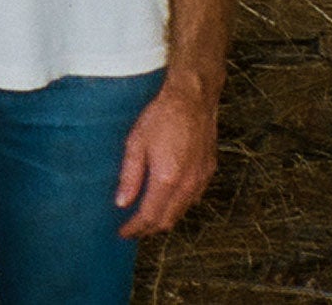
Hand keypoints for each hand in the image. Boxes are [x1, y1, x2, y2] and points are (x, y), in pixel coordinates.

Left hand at [115, 73, 219, 235]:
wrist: (193, 98)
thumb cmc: (161, 116)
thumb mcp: (136, 143)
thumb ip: (129, 176)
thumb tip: (122, 203)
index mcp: (167, 179)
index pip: (150, 217)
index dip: (135, 229)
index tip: (122, 233)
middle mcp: (188, 185)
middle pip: (168, 220)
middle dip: (149, 228)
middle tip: (132, 228)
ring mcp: (202, 179)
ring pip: (182, 211)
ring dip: (164, 218)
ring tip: (146, 216)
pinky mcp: (209, 171)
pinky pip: (193, 198)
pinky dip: (178, 206)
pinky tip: (167, 199)